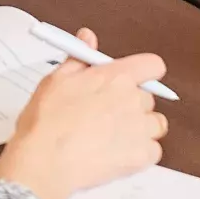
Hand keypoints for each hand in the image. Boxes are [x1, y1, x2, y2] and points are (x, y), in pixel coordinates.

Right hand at [0, 30, 166, 198]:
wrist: (45, 160)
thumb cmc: (46, 122)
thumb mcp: (56, 79)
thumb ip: (79, 57)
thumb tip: (88, 38)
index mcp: (115, 77)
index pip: (152, 65)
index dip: (145, 72)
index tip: (134, 80)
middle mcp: (133, 100)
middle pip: (148, 98)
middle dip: (132, 104)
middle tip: (107, 114)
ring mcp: (140, 129)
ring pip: (155, 125)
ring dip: (140, 129)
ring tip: (112, 137)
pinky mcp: (142, 156)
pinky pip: (153, 151)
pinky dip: (140, 154)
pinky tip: (117, 154)